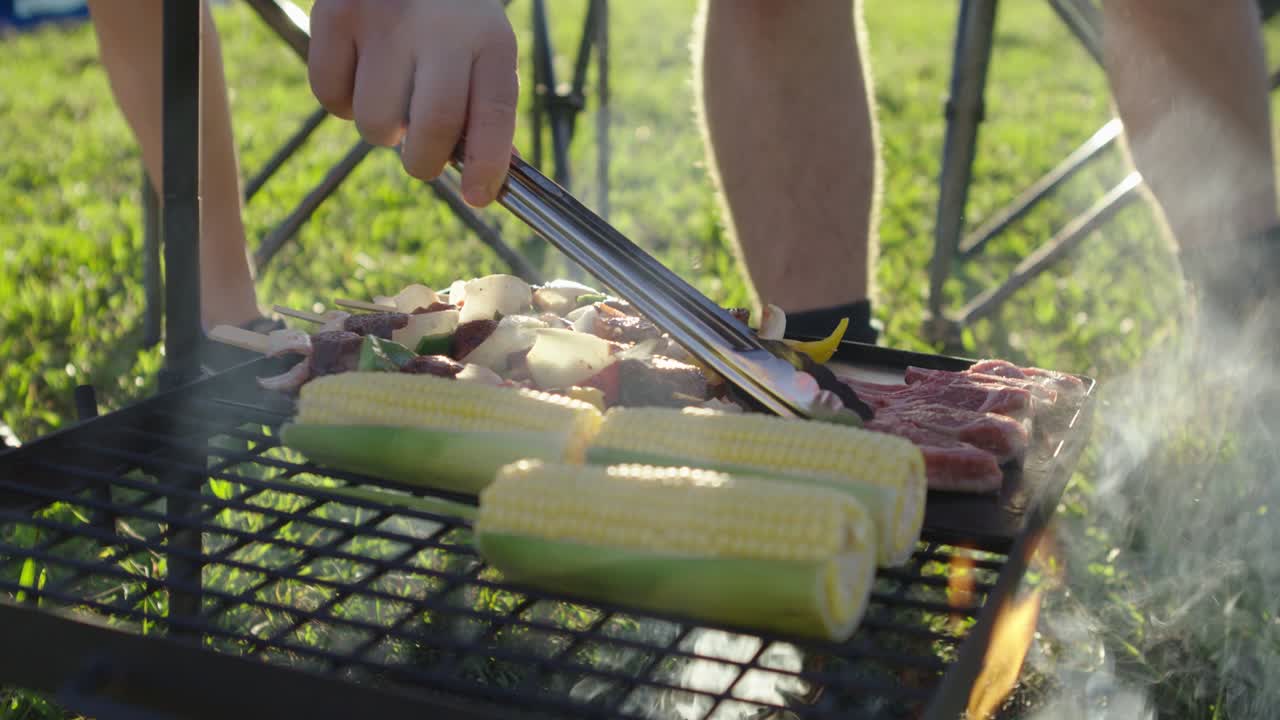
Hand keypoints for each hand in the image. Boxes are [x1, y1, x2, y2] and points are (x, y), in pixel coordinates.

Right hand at [308, 0, 518, 206]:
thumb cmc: (449, 19)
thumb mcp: (482, 51)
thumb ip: (485, 110)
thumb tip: (486, 184)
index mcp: (490, 40)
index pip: (493, 115)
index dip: (487, 165)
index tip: (477, 196)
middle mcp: (441, 27)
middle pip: (432, 127)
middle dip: (424, 162)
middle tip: (420, 157)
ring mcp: (385, 19)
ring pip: (375, 121)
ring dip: (382, 129)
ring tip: (392, 96)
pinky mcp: (336, 15)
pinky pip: (330, 97)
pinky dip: (343, 101)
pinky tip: (361, 72)